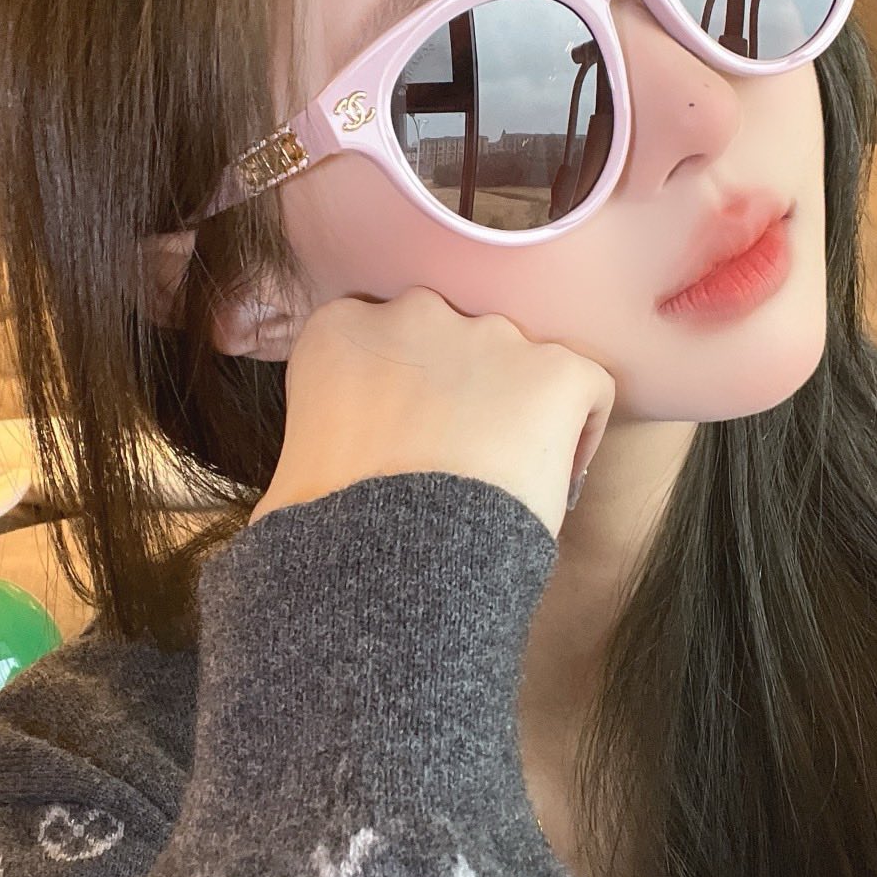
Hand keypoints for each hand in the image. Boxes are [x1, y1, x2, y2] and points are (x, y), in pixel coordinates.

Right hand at [251, 285, 614, 540]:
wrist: (395, 564)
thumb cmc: (330, 533)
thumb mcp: (291, 471)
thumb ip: (314, 436)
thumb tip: (310, 479)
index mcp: (340, 330)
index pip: (379, 336)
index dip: (398, 388)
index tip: (403, 436)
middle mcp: (415, 313)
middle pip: (452, 338)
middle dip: (458, 385)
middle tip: (454, 456)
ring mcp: (490, 335)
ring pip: (518, 359)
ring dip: (515, 403)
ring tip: (503, 474)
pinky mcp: (554, 370)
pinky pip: (584, 388)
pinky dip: (577, 430)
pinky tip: (551, 479)